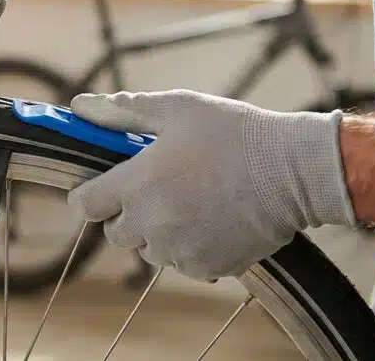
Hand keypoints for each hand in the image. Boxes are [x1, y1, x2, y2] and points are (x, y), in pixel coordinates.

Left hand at [67, 90, 357, 280]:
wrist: (295, 170)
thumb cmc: (234, 132)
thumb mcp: (177, 108)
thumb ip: (122, 110)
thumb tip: (79, 106)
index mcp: (137, 184)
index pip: (85, 204)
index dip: (89, 194)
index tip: (103, 185)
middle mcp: (152, 224)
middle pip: (115, 232)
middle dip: (127, 212)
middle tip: (157, 187)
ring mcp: (180, 250)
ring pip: (149, 249)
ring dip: (158, 231)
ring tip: (190, 201)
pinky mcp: (207, 267)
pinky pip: (182, 262)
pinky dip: (189, 247)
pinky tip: (212, 219)